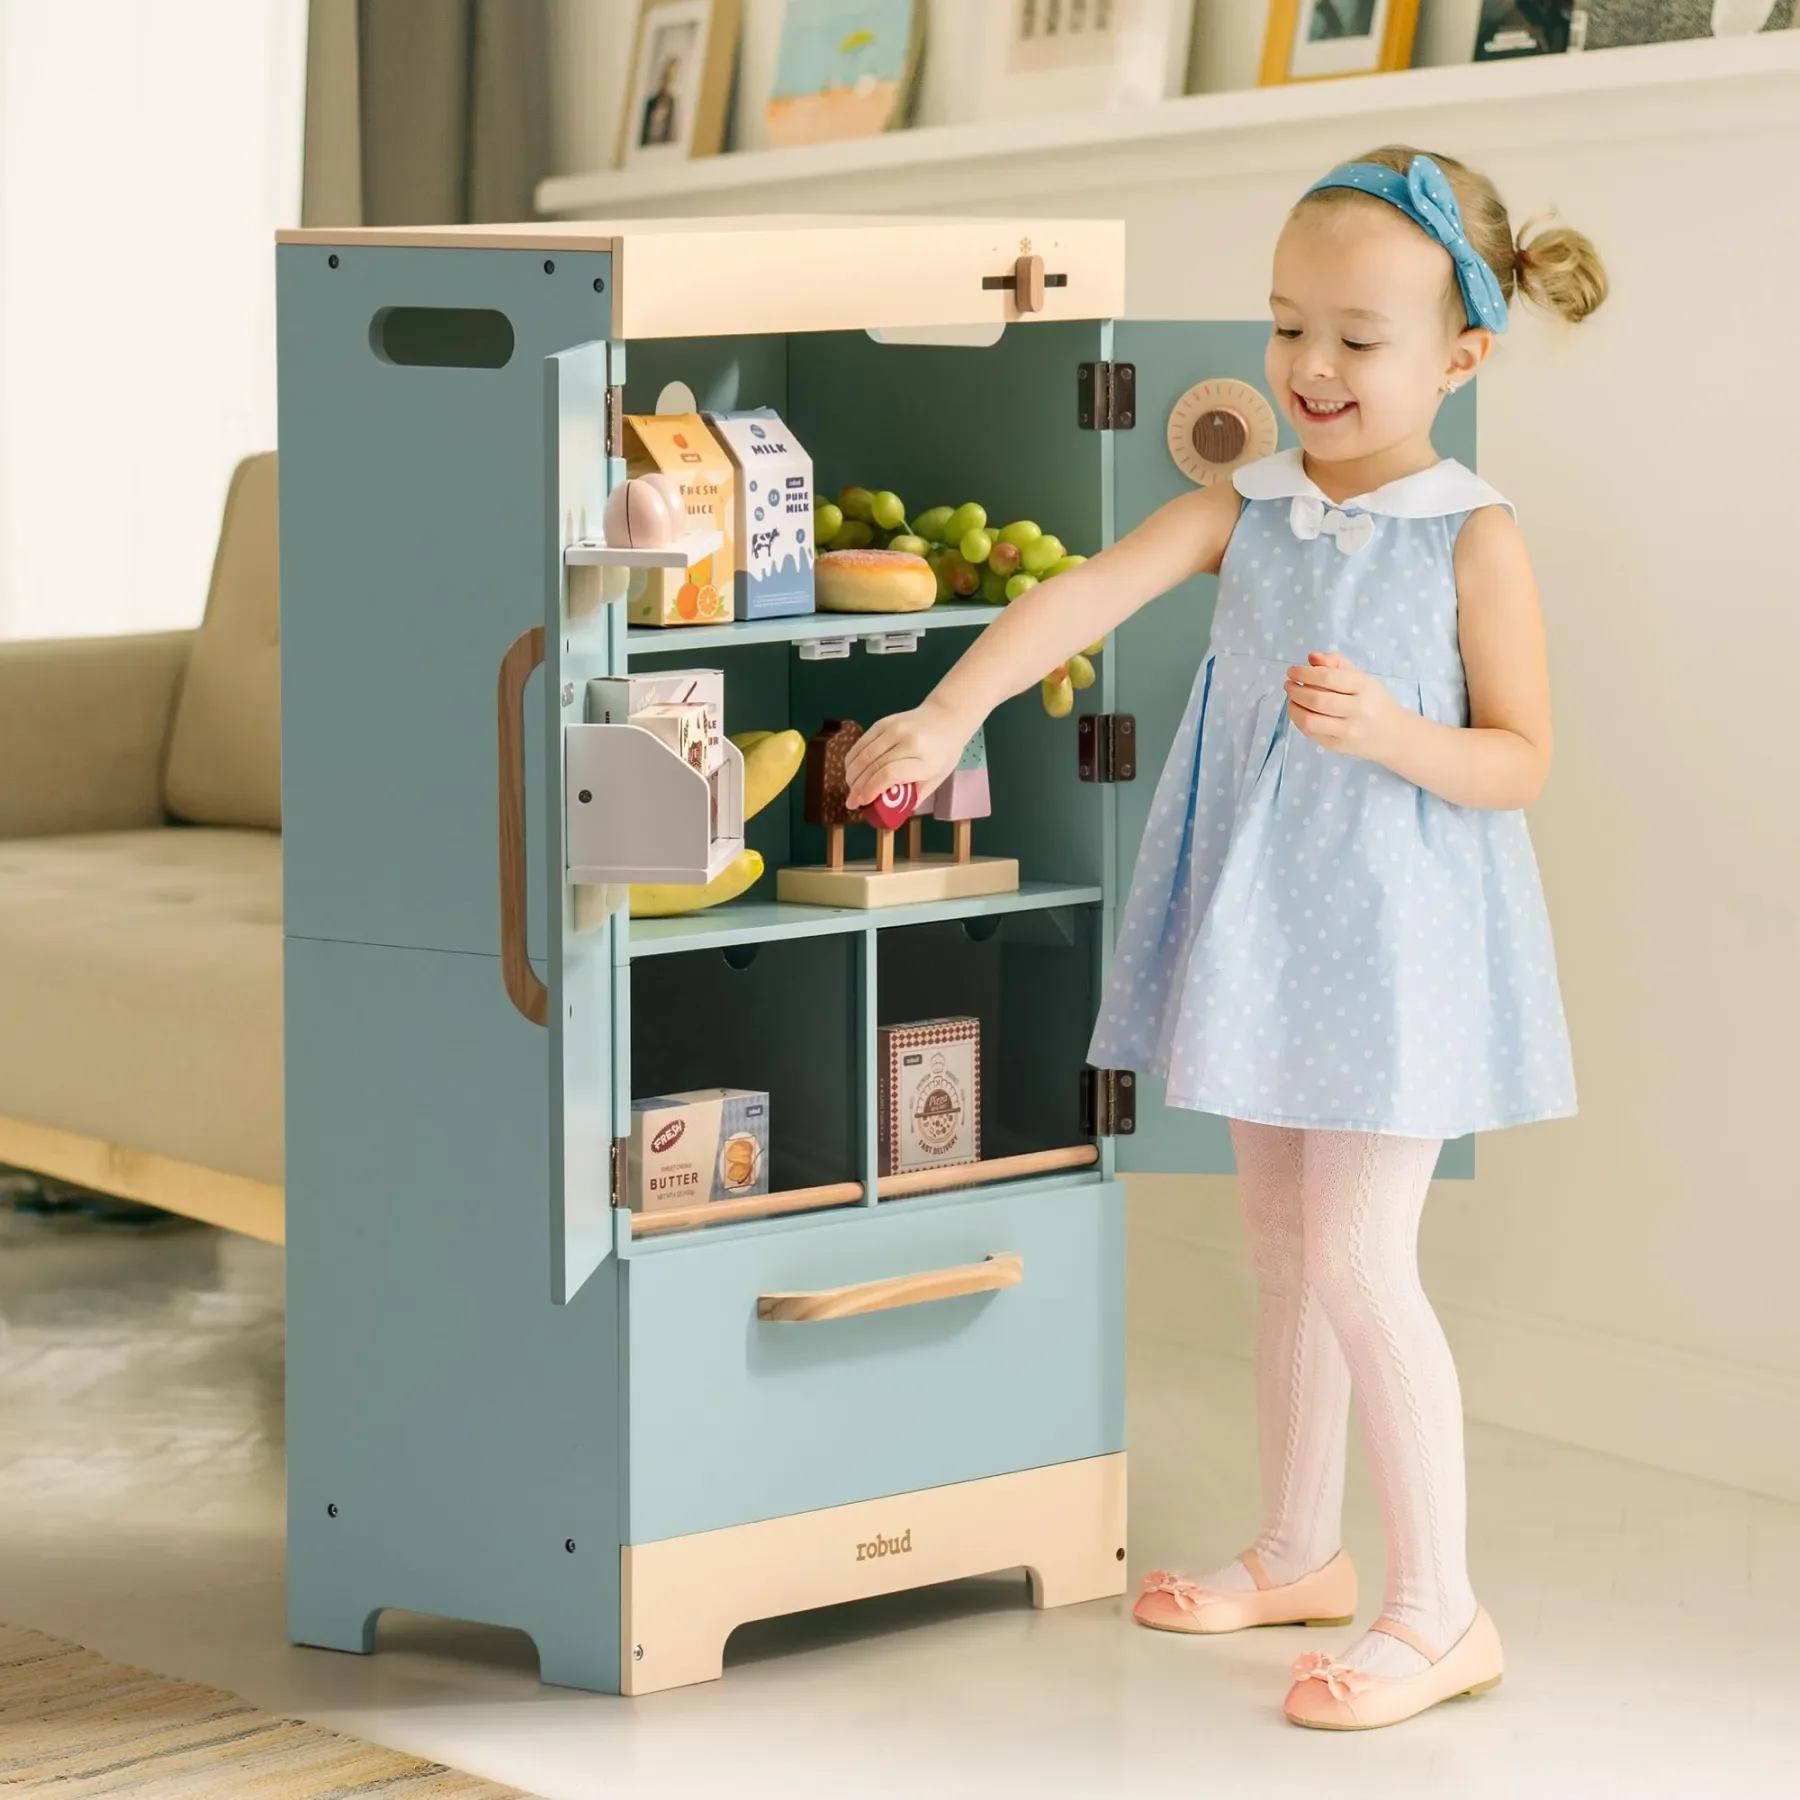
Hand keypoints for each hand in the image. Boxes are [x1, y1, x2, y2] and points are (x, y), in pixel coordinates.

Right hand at [845, 698, 970, 810]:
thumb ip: (913, 796)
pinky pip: (861, 742)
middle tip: (851, 801)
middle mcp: (907, 741)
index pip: (889, 774)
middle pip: (872, 765)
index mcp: (925, 759)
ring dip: (852, 774)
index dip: (870, 790)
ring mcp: (894, 729)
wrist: (946, 717)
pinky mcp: (883, 722)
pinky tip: (852, 770)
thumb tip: (889, 812)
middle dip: (857, 787)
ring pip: (863, 754)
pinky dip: (852, 758)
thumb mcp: (935, 779)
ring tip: (850, 788)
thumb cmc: (944, 753)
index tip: (861, 803)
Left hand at [1284, 652, 1404, 762]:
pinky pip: (1311, 734)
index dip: (1304, 673)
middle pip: (1316, 700)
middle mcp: (1358, 710)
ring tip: (1292, 698)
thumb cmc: (1372, 700)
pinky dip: (1299, 721)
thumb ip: (1336, 663)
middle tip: (1289, 685)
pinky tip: (1299, 712)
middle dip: (1295, 691)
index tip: (1292, 671)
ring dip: (1294, 707)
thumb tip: (1311, 658)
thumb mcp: (1360, 677)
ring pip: (1310, 721)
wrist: (1392, 734)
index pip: (1328, 678)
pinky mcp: (1339, 746)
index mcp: (1364, 687)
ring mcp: (1348, 731)